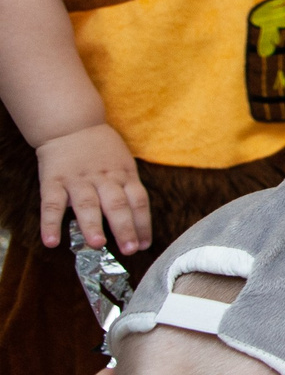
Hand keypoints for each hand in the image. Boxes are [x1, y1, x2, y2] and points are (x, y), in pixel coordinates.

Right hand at [36, 122, 147, 252]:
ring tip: (98, 244)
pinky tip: (51, 241)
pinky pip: (52, 204)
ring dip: (93, 226)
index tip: (144, 245)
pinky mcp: (54, 181)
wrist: (72, 125)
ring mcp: (78, 180)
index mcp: (124, 174)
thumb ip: (127, 189)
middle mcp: (104, 178)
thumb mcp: (123, 164)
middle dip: (124, 228)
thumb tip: (136, 222)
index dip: (143, 224)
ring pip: (87, 204)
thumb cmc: (102, 150)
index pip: (138, 201)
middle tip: (130, 249)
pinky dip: (50, 224)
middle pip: (117, 205)